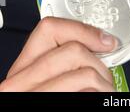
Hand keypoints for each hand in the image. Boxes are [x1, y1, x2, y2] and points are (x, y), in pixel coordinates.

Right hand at [0, 17, 117, 91]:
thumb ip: (60, 64)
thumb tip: (98, 43)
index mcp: (20, 73)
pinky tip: (97, 99)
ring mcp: (35, 99)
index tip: (104, 41)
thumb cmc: (52, 100)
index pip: (49, 30)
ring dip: (105, 85)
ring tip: (103, 94)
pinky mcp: (53, 108)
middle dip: (99, 64)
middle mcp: (20, 87)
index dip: (82, 30)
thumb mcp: (46, 83)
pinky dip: (102, 95)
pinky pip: (89, 94)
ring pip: (85, 74)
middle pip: (73, 51)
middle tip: (104, 80)